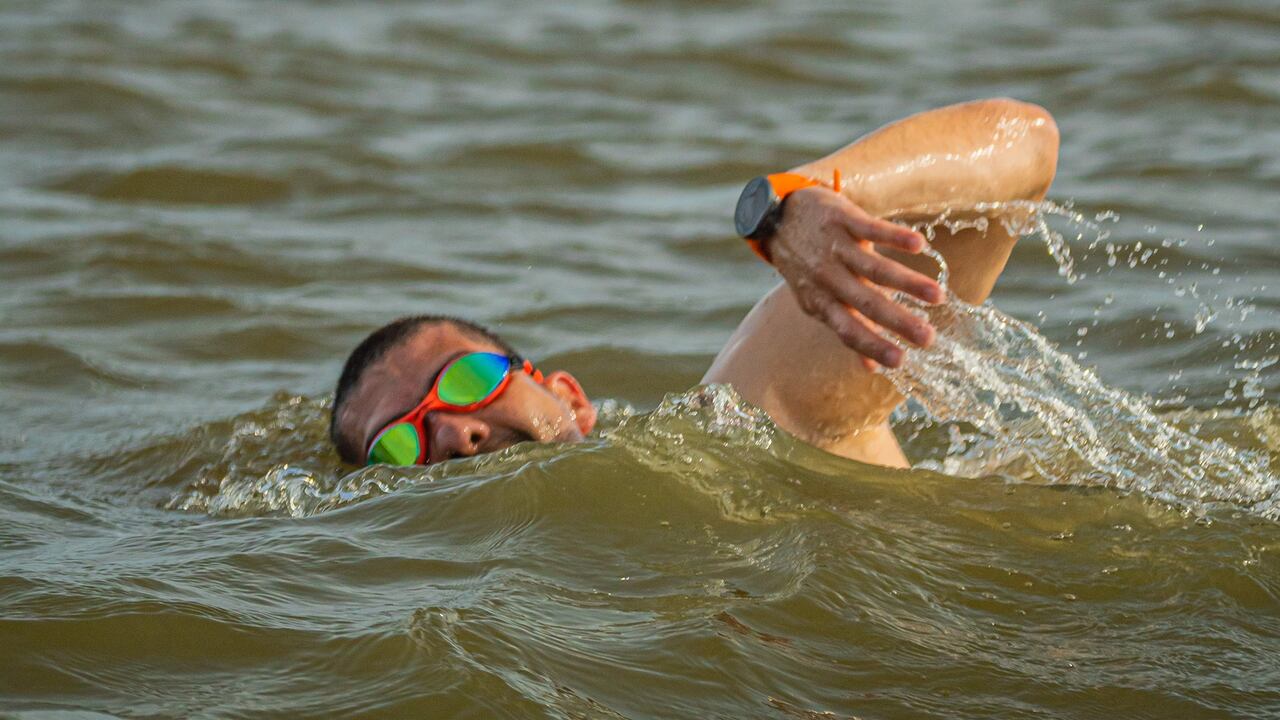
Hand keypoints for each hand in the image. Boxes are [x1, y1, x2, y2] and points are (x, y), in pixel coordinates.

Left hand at [769, 186, 944, 368]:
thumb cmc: (807, 265)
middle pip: (867, 303)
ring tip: (938, 296)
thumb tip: (873, 368)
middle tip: (929, 338)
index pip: (848, 330)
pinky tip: (919, 246)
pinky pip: (871, 229)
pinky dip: (894, 237)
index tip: (900, 362)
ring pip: (874, 269)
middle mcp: (826, 277)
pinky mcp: (842, 219)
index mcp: (821, 302)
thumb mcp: (817, 299)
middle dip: (898, 322)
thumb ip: (846, 327)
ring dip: (908, 283)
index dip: (872, 346)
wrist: (777, 216)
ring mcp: (834, 248)